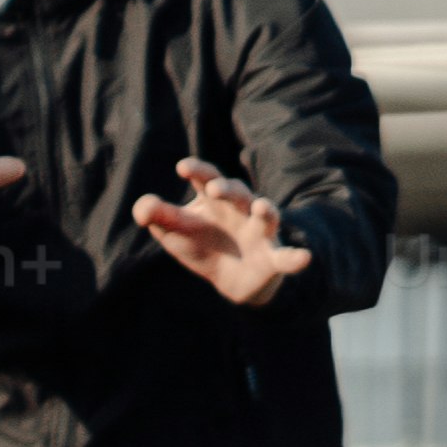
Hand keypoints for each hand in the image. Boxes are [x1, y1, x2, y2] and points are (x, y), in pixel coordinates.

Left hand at [133, 157, 314, 308]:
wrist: (229, 279)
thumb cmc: (199, 244)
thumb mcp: (173, 232)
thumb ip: (158, 217)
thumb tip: (142, 207)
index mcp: (213, 200)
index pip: (207, 178)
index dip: (198, 171)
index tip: (183, 168)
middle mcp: (240, 210)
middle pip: (237, 192)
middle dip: (229, 188)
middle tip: (215, 188)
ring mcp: (259, 232)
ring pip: (267, 216)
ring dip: (266, 210)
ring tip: (262, 207)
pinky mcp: (273, 258)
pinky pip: (287, 256)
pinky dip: (296, 257)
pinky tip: (303, 258)